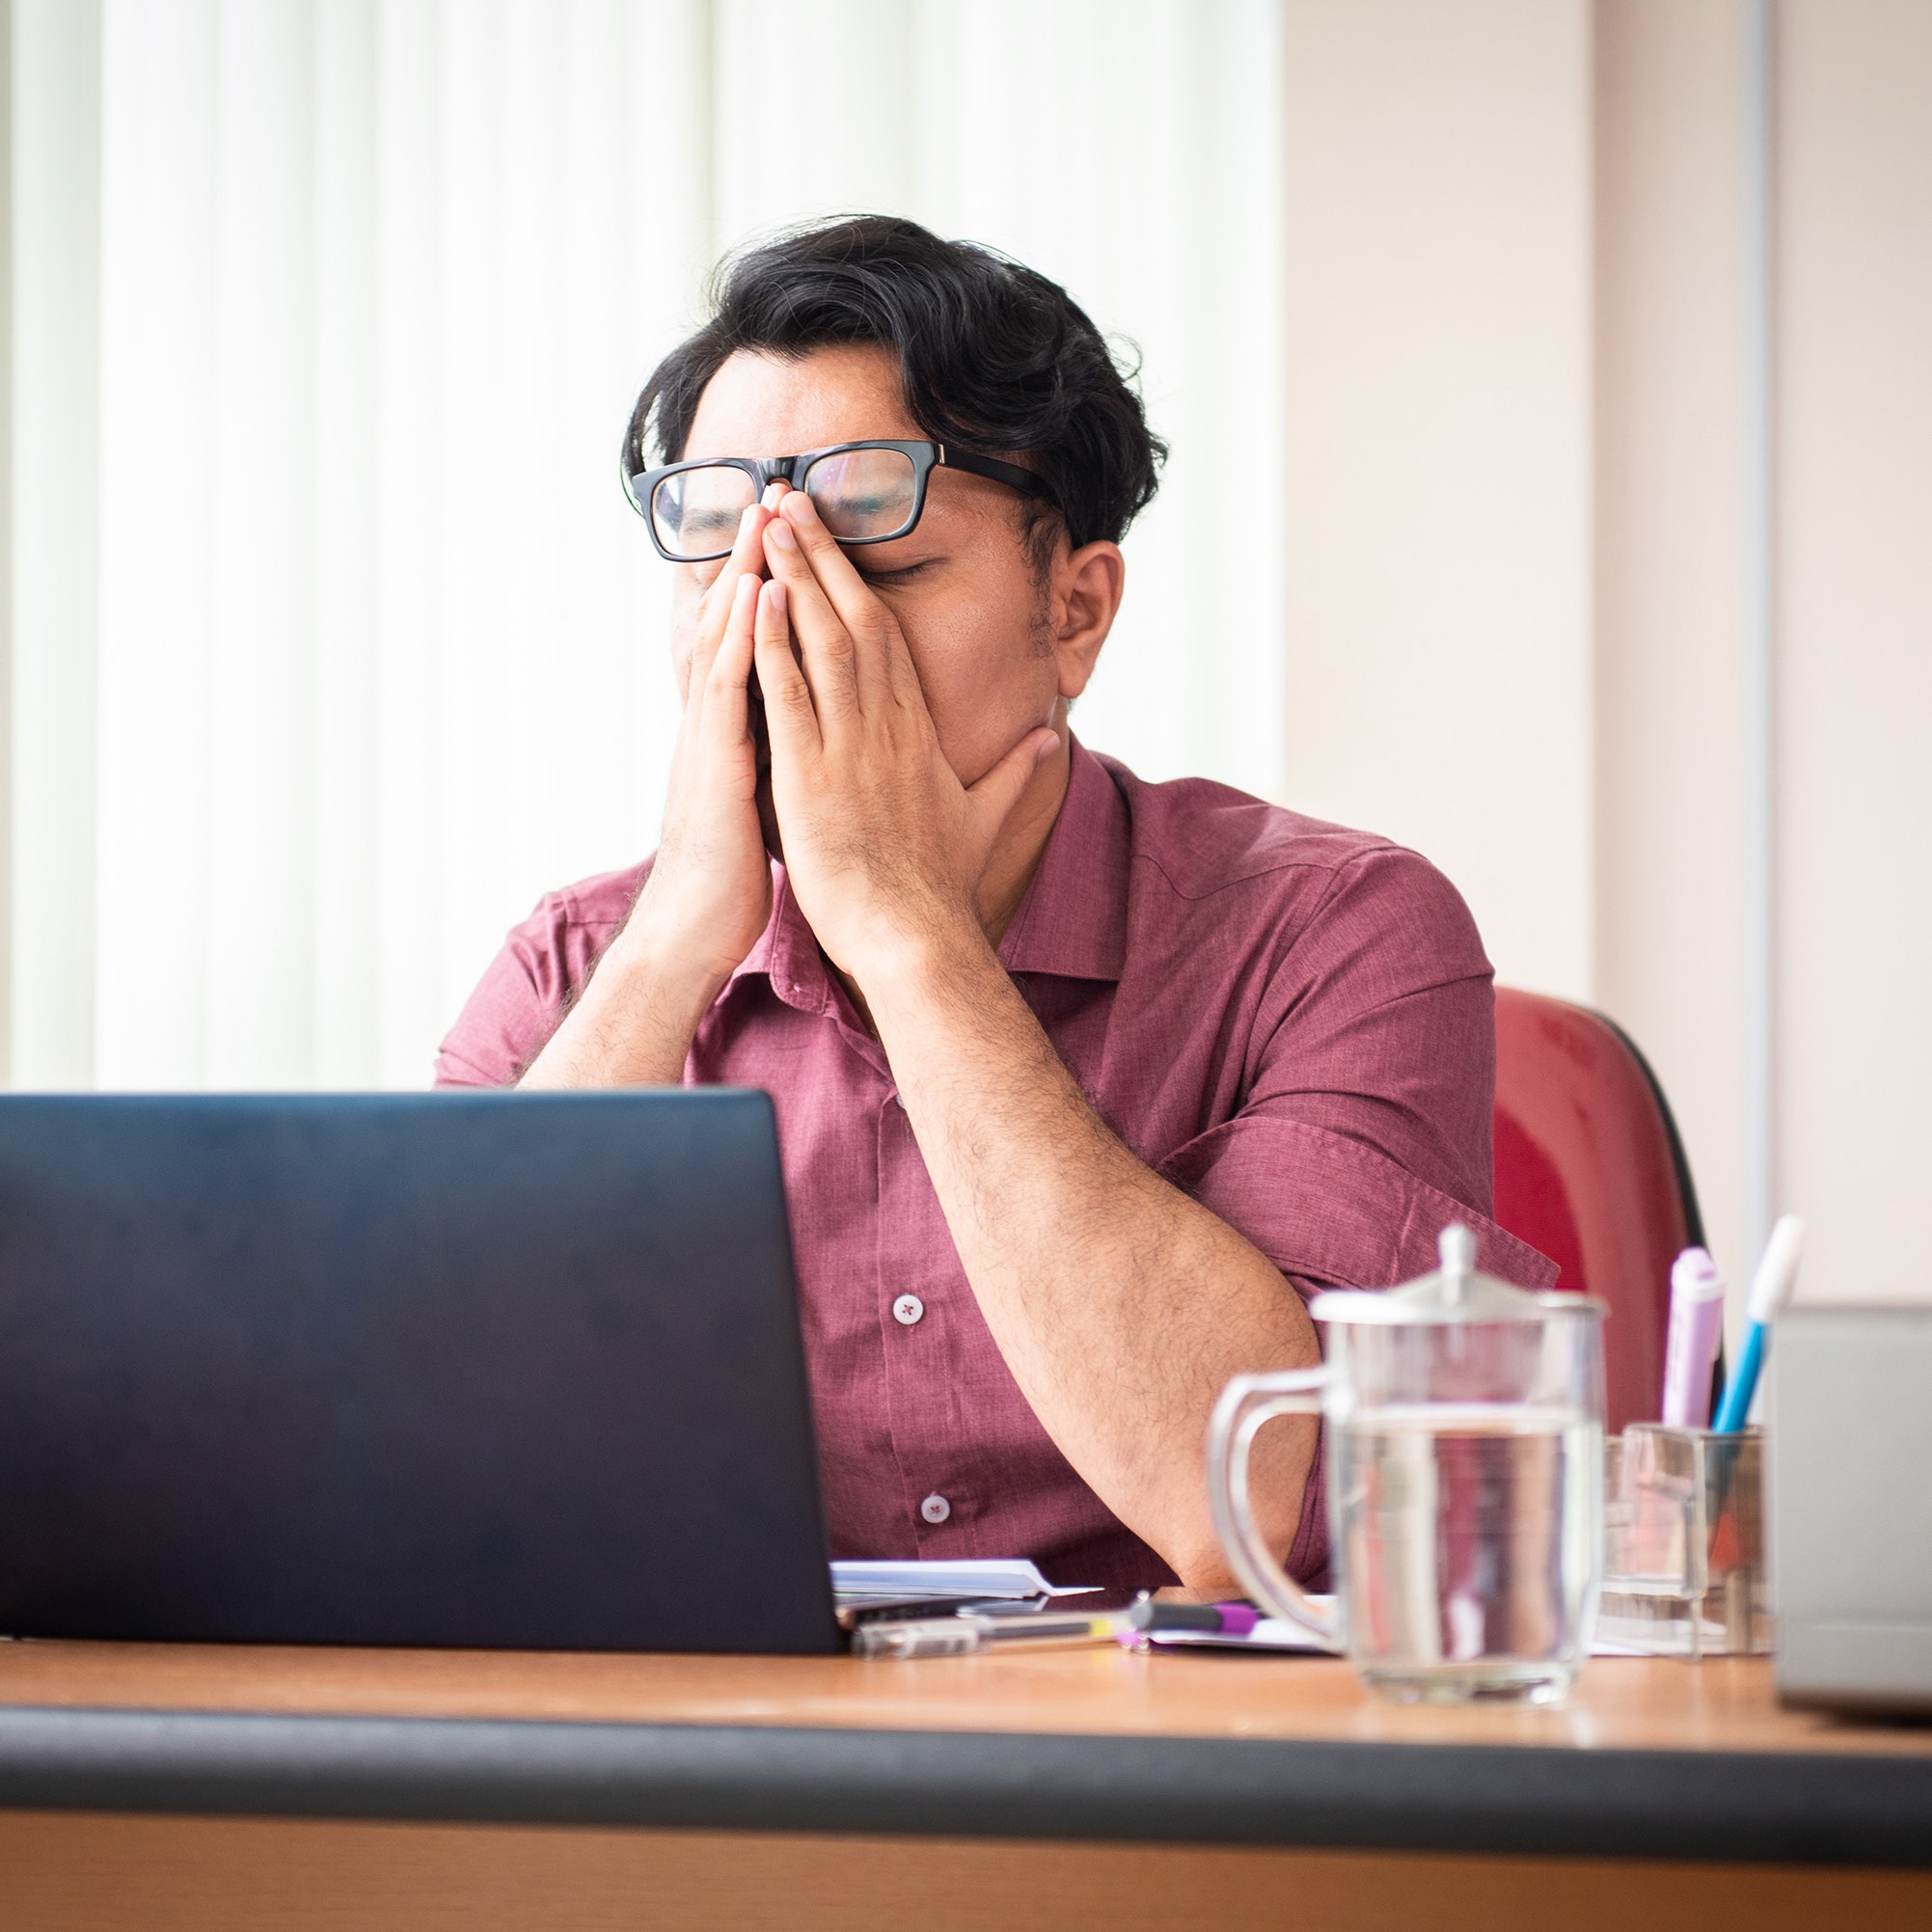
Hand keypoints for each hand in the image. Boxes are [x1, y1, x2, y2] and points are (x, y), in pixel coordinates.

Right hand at [625, 503, 776, 996]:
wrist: (694, 931)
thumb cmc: (731, 876)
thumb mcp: (759, 805)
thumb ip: (769, 762)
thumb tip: (794, 740)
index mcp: (734, 731)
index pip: (750, 644)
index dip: (769, 587)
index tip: (791, 536)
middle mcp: (715, 723)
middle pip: (732, 626)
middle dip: (752, 561)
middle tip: (772, 495)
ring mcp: (710, 739)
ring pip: (725, 642)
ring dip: (742, 577)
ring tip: (761, 519)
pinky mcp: (715, 764)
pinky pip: (728, 690)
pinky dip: (738, 637)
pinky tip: (755, 594)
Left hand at [752, 493, 1056, 981]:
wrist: (916, 938)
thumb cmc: (942, 888)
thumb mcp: (985, 820)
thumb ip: (1014, 775)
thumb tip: (1050, 740)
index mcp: (917, 732)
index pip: (887, 638)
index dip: (858, 580)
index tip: (834, 537)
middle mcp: (886, 727)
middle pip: (855, 619)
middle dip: (823, 553)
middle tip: (791, 495)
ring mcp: (849, 747)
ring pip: (821, 642)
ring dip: (794, 576)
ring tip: (769, 520)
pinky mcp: (811, 775)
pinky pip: (789, 695)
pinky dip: (772, 643)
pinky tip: (755, 597)